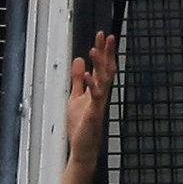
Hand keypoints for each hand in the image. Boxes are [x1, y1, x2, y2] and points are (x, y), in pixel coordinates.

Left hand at [65, 29, 117, 163]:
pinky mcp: (94, 113)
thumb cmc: (81, 125)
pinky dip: (91, 85)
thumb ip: (77, 79)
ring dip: (99, 66)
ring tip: (94, 50)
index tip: (104, 36)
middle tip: (105, 36)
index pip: (103, 66)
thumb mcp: (76, 96)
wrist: (83, 147)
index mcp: (98, 89)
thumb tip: (78, 61)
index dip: (104, 51)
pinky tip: (86, 75)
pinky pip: (95, 97)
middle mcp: (102, 94)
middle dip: (106, 53)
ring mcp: (99, 103)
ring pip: (103, 80)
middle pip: (106, 69)